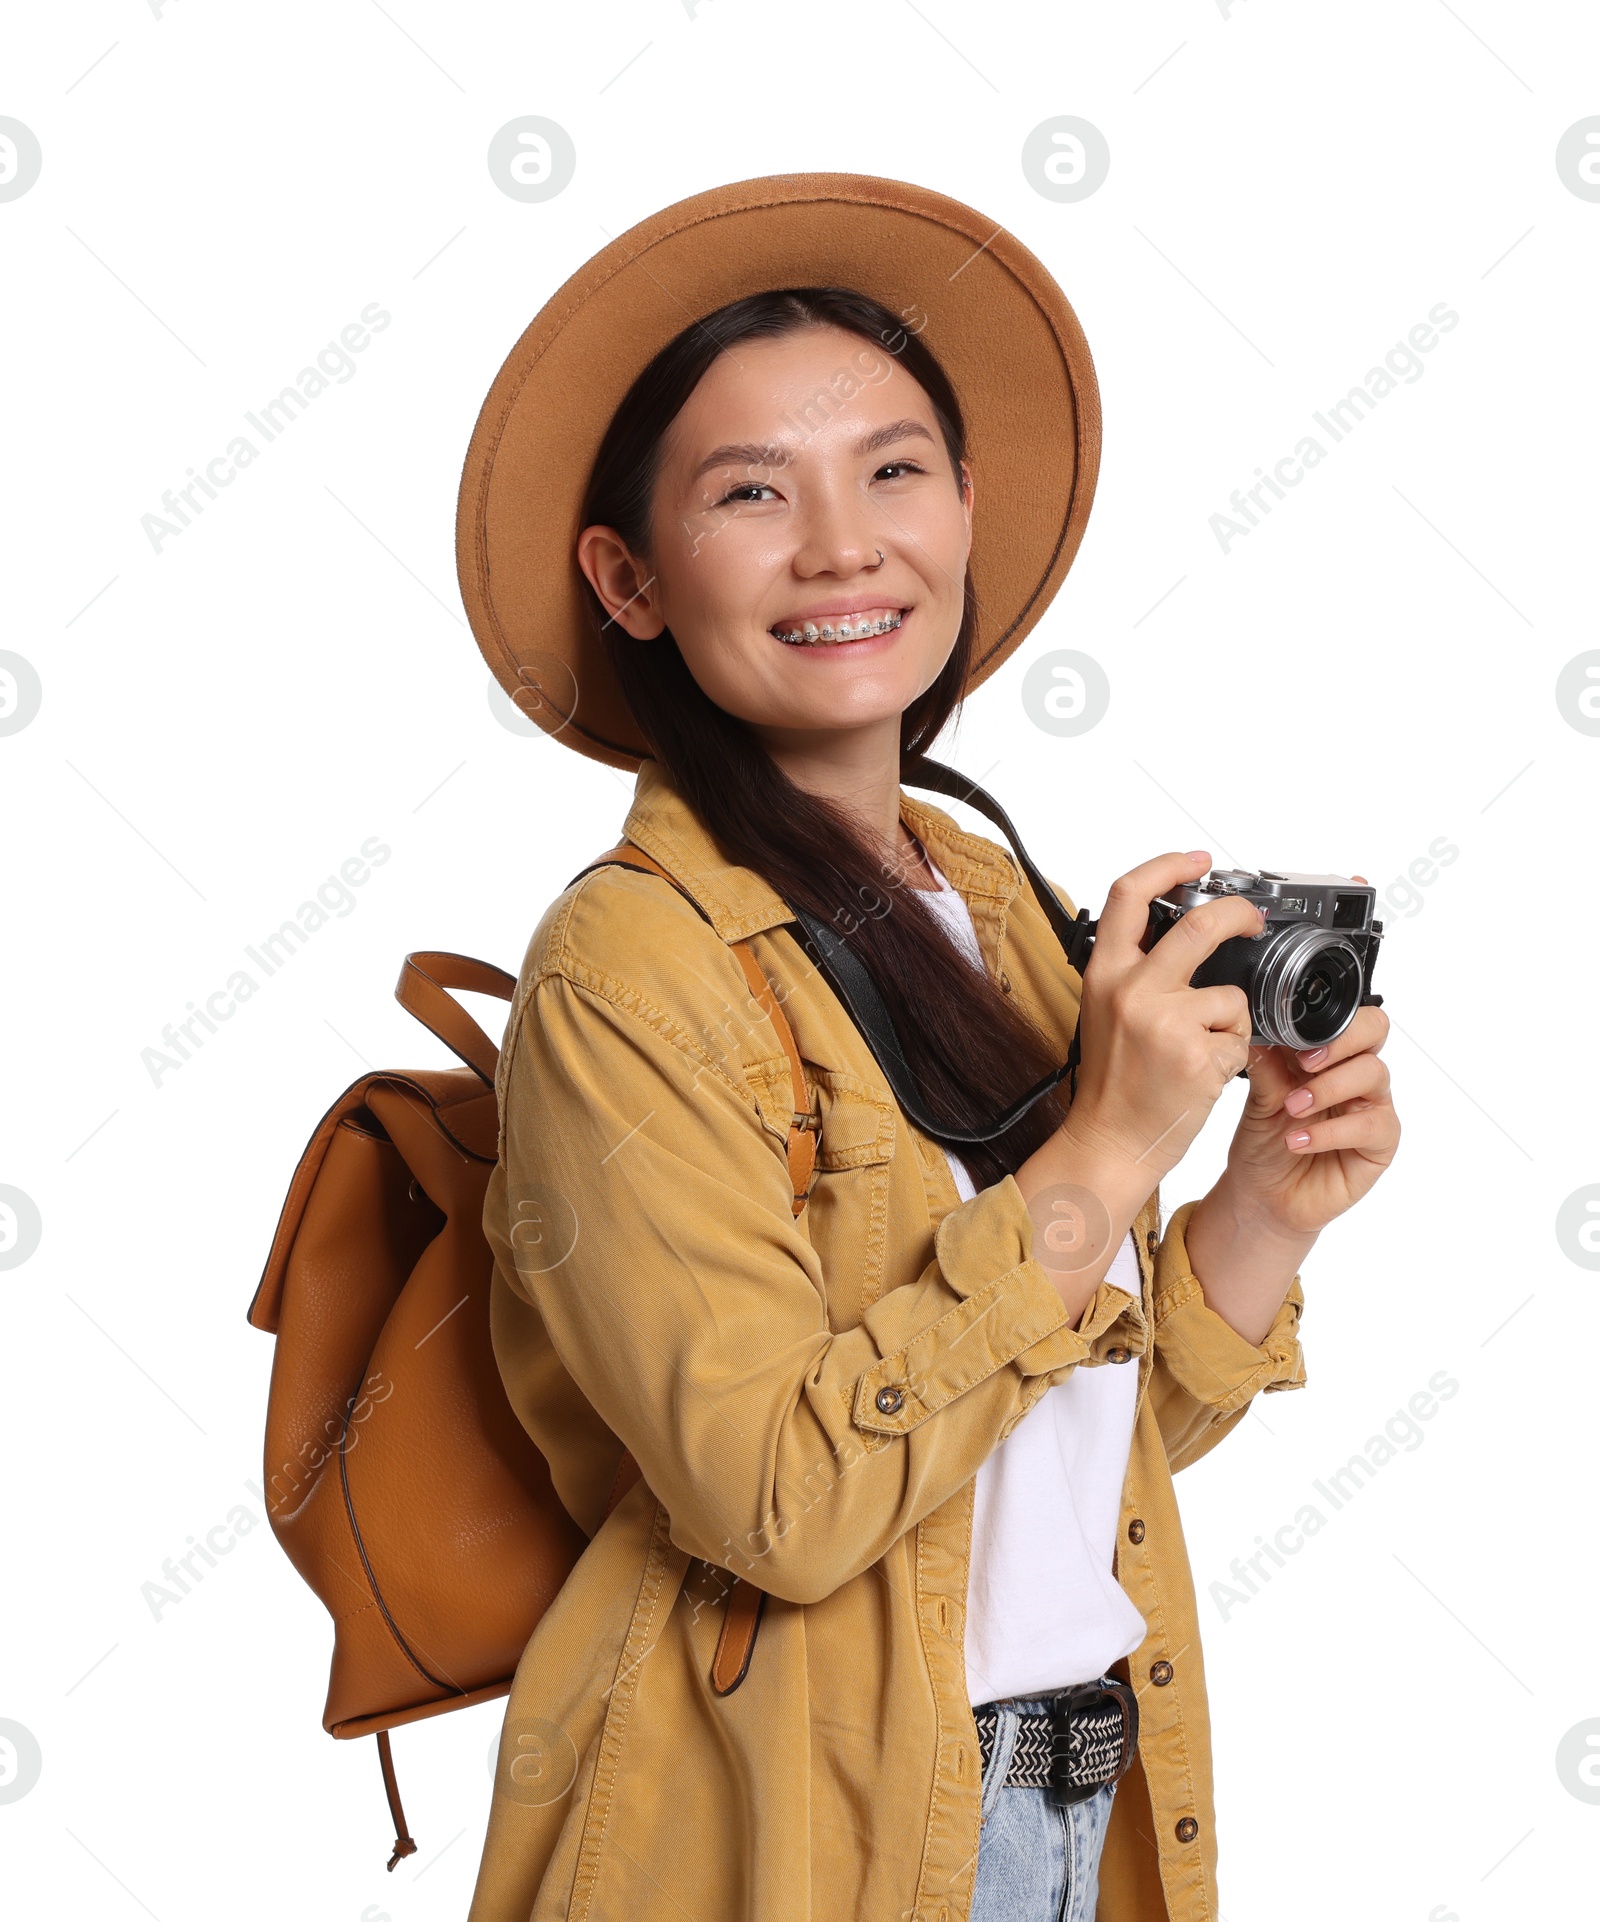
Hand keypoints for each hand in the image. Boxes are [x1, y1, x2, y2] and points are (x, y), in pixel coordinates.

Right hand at [1061, 849, 1266, 1181]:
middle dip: (1239, 914)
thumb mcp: (1108, 1010)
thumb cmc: (1114, 1082)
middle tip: (1253, 919)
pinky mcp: (1199, 1056)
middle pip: (1200, 924)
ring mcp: (1166, 1022)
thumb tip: (1182, 932)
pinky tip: (1203, 1074)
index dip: (1167, 865)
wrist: (1111, 1140)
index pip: (1128, 895)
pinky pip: (1239, 1037)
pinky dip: (1232, 1054)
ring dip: (1230, 1021)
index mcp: (1106, 973)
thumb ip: (1138, 968)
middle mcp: (1132, 990)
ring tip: (1201, 1049)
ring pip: (1231, 994)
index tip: (1197, 860)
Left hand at [1212, 892, 1399, 1239]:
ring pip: (1375, 1074)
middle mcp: (1355, 1074)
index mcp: (1327, 1054)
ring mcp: (1372, 1106)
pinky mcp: (1379, 1144)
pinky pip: (1373, 1126)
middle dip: (1340, 1041)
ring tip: (1291, 1107)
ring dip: (1328, 1088)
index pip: (1348, 1014)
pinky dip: (1331, 1131)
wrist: (1261, 1194)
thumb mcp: (1258, 1095)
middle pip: (1376, 1030)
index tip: (1293, 1036)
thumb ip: (1266, 1061)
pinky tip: (1298, 1140)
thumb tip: (1254, 1022)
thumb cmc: (1263, 1142)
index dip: (1327, 1019)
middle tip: (1303, 1063)